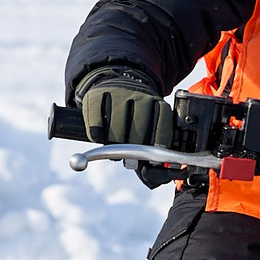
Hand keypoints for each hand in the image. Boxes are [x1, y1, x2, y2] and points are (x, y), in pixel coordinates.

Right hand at [74, 68, 179, 185]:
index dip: (160, 139)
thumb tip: (155, 175)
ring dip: (115, 142)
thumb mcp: (149, 121)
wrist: (115, 84)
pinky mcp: (97, 93)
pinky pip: (96, 118)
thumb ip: (154, 144)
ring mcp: (118, 92)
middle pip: (139, 127)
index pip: (163, 120)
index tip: (154, 155)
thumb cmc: (134, 114)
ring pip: (117, 124)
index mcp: (156, 101)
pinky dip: (97, 132)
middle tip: (130, 156)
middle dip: (135, 146)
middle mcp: (139, 94)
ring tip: (115, 150)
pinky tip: (99, 137)